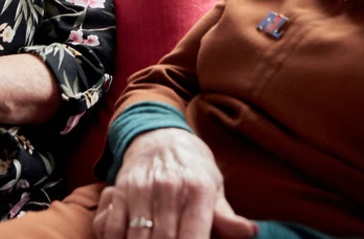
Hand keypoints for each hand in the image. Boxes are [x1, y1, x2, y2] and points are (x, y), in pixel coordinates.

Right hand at [93, 128, 256, 238]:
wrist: (160, 134)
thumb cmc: (192, 167)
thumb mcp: (214, 187)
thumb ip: (227, 217)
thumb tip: (251, 232)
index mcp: (198, 191)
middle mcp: (169, 188)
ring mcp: (142, 189)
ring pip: (137, 238)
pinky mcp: (120, 190)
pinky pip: (112, 228)